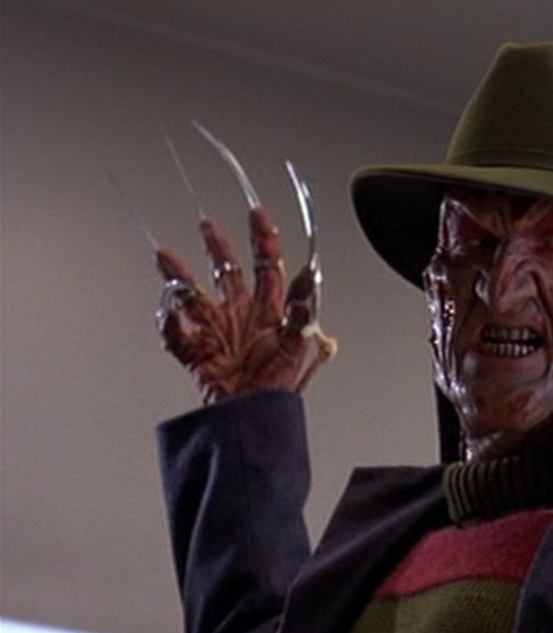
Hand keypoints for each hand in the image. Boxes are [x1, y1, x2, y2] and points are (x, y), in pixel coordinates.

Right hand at [154, 207, 326, 403]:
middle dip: (218, 247)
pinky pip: (174, 333)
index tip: (257, 214)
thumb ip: (300, 311)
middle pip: (227, 272)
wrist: (251, 418)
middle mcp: (241, 316)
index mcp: (269, 312)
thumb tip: (308, 278)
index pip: (268, 266)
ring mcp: (216, 332)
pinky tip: (167, 311)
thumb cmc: (276, 388)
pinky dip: (166, 323)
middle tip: (208, 224)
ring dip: (178, 275)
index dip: (264, 239)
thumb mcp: (295, 346)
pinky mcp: (196, 352)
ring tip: (164, 255)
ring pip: (192, 295)